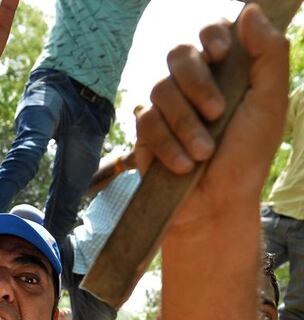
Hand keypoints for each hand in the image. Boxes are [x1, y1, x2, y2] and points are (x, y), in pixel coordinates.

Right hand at [135, 5, 287, 236]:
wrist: (216, 204)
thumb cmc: (247, 157)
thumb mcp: (269, 104)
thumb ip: (268, 55)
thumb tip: (250, 9)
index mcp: (225, 71)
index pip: (209, 32)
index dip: (211, 35)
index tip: (221, 54)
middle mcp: (192, 84)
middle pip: (178, 54)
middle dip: (196, 82)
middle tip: (216, 112)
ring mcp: (166, 107)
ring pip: (161, 90)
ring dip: (185, 124)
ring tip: (203, 154)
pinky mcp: (145, 132)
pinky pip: (147, 123)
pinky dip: (168, 146)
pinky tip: (183, 165)